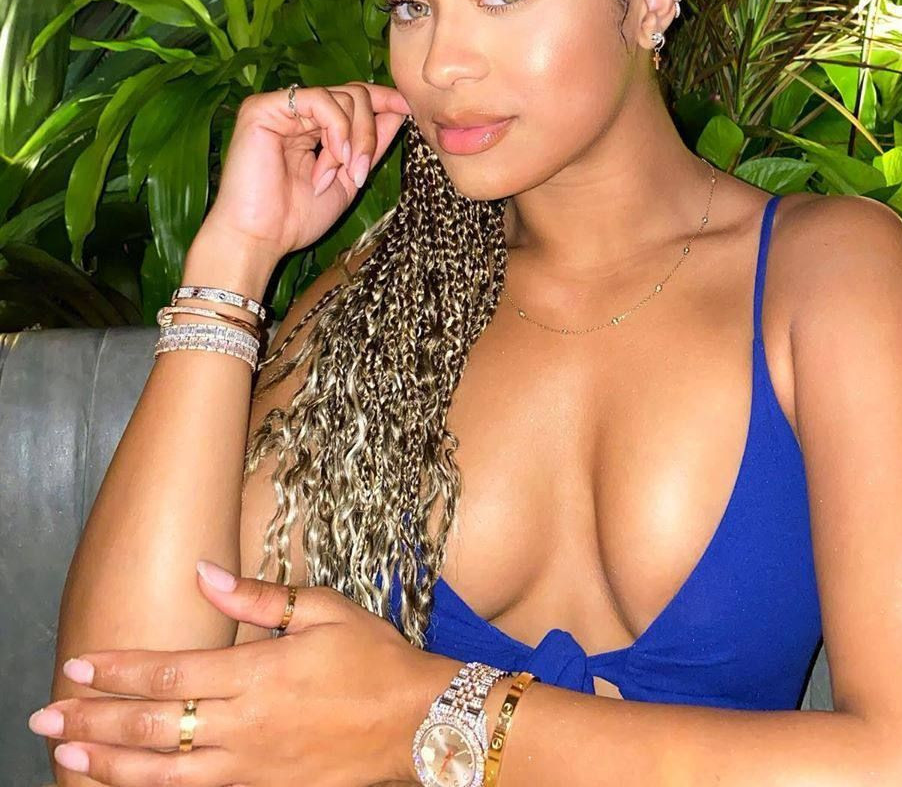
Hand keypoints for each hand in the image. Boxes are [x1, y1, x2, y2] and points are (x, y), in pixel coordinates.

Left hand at [31, 563, 444, 786]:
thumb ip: (259, 597)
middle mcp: (244, 725)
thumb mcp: (324, 609)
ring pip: (162, 774)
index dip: (118, 669)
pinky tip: (129, 786)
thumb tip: (203, 573)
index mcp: (257, 673)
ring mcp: (252, 768)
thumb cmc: (374, 658)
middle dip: (93, 719)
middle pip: (152, 725)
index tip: (79, 664)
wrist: (418, 723)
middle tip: (46, 715)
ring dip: (109, 764)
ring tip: (67, 755)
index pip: (168, 672)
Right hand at [200, 81, 412, 261]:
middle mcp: (294, 112)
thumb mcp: (348, 177)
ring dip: (353, 138)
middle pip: (354, 94)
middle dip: (369, 132)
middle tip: (360, 171)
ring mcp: (278, 107)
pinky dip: (337, 129)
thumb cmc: (296, 218)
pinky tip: (331, 159)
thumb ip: (371, 144)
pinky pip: (320, 99)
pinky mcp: (262, 107)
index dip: (383, 100)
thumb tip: (400, 111)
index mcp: (310, 126)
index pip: (352, 98)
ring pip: (342, 95)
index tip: (409, 109)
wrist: (260, 239)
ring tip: (340, 173)